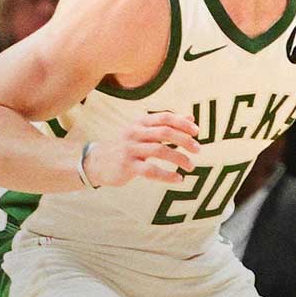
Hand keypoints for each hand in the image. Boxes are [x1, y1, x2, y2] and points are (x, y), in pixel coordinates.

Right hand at [82, 112, 199, 186]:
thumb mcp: (144, 131)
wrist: (96, 163)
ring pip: (159, 150)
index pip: (165, 117)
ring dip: (179, 158)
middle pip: (164, 132)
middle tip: (198, 149)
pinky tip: (179, 179)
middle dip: (185, 140)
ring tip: (191, 166)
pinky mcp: (127, 166)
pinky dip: (167, 175)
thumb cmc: (127, 145)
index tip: (197, 131)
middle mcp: (135, 133)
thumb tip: (191, 117)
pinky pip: (150, 170)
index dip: (183, 123)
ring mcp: (130, 149)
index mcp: (140, 122)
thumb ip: (166, 124)